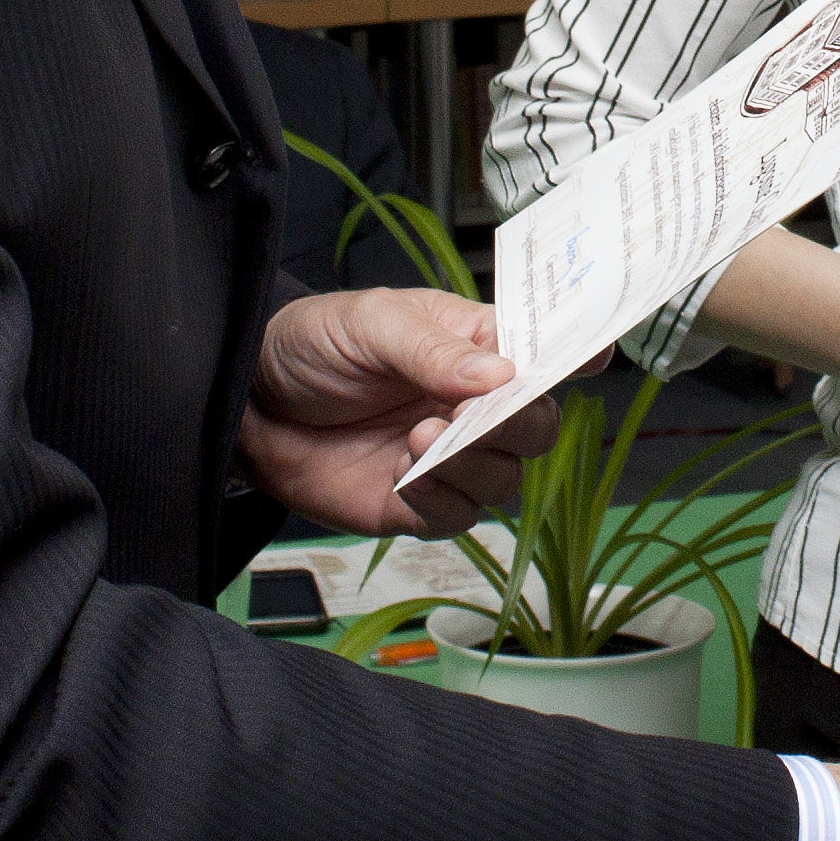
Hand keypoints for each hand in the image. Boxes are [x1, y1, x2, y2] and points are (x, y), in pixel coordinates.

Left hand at [236, 288, 559, 537]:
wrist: (246, 402)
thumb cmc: (311, 345)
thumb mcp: (370, 324)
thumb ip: (432, 350)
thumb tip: (501, 374)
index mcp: (474, 346)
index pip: (544, 352)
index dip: (576, 355)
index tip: (593, 357)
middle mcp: (471, 405)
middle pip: (537, 428)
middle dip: (518, 424)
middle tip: (473, 413)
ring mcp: (446, 458)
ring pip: (505, 479)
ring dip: (472, 464)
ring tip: (418, 437)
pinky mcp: (414, 504)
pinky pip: (458, 516)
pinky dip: (440, 500)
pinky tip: (404, 473)